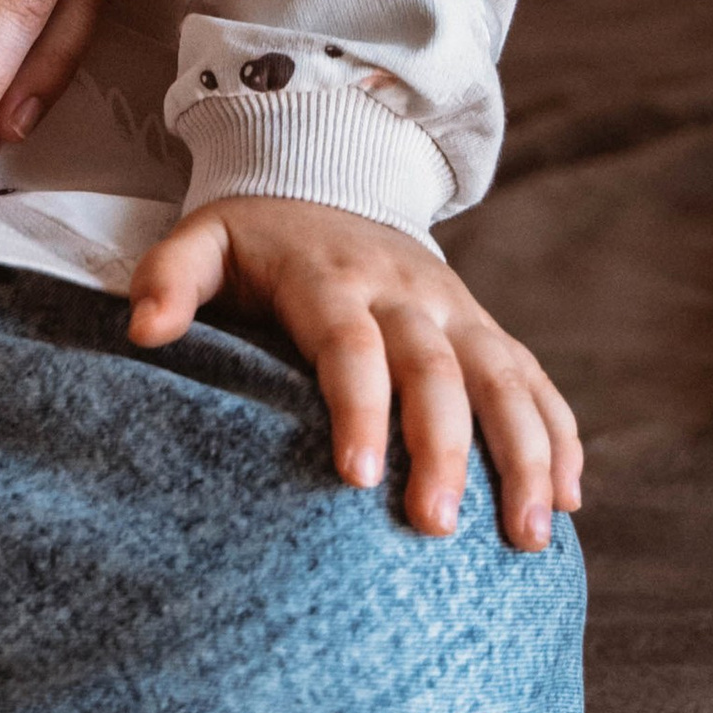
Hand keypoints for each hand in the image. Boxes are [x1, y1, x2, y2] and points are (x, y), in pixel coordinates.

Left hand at [130, 195, 582, 550]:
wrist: (330, 176)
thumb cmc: (255, 238)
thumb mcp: (202, 239)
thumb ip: (167, 279)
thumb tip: (142, 333)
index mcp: (330, 278)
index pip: (351, 345)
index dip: (357, 407)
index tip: (357, 477)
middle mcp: (405, 292)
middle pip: (436, 370)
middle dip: (443, 449)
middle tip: (436, 528)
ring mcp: (456, 309)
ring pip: (503, 379)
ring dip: (523, 454)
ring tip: (527, 536)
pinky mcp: (485, 327)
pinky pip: (533, 379)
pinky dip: (558, 435)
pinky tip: (569, 497)